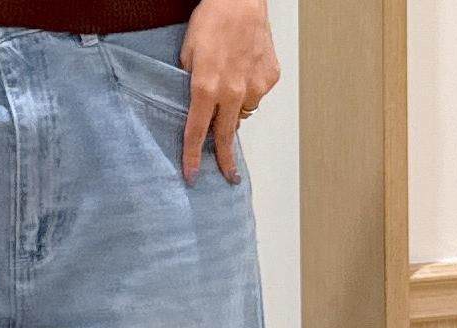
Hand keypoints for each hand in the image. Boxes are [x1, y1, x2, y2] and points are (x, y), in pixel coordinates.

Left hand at [179, 0, 280, 184]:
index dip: (193, 158)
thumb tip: (193, 109)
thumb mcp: (186, 56)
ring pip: (242, 114)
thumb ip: (189, 87)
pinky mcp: (270, 77)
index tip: (192, 176)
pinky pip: (257, 96)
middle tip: (228, 177)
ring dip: (234, 113)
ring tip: (229, 91)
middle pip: (225, 136)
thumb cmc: (211, 21)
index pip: (197, 133)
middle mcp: (232, 92)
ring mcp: (254, 86)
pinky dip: (249, 92)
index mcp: (206, 89)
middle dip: (225, 160)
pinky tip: (244, 72)